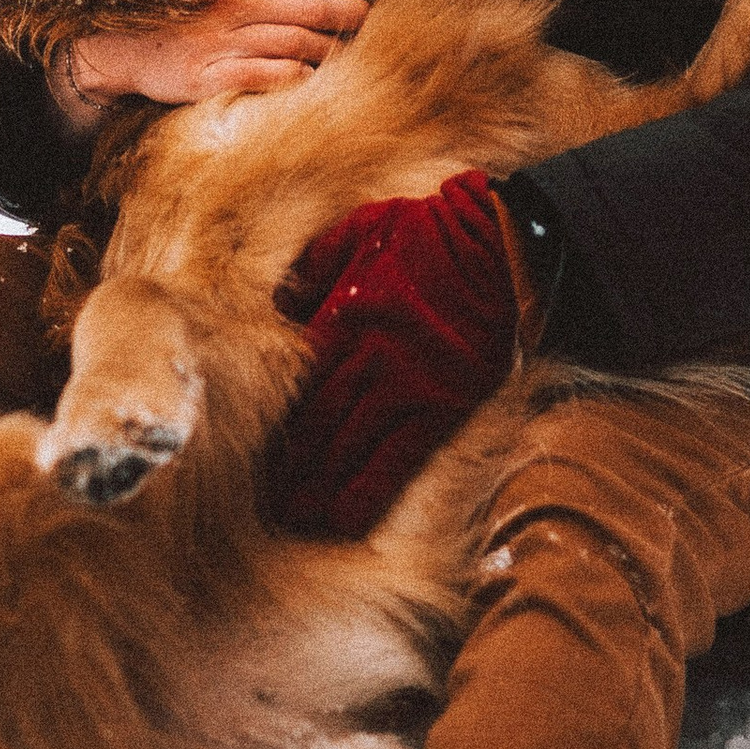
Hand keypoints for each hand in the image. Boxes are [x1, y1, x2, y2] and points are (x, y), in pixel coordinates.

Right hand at [54, 0, 366, 128]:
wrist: (125, 47)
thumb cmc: (186, 15)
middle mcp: (232, 2)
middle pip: (309, 8)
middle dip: (346, 17)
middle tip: (364, 24)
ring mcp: (219, 40)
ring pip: (293, 42)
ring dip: (329, 50)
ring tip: (345, 56)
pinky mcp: (206, 76)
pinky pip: (261, 74)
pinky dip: (292, 76)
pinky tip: (309, 78)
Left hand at [261, 169, 534, 542]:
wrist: (499, 246)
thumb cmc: (427, 231)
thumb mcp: (358, 229)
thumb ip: (313, 265)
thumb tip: (277, 300)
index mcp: (342, 314)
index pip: (295, 382)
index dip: (272, 420)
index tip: (249, 449)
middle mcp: (369, 357)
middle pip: (317, 423)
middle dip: (289, 466)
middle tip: (265, 502)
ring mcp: (407, 384)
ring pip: (350, 447)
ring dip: (319, 486)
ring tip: (295, 519)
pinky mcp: (443, 404)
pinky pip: (399, 458)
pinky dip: (370, 490)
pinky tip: (346, 517)